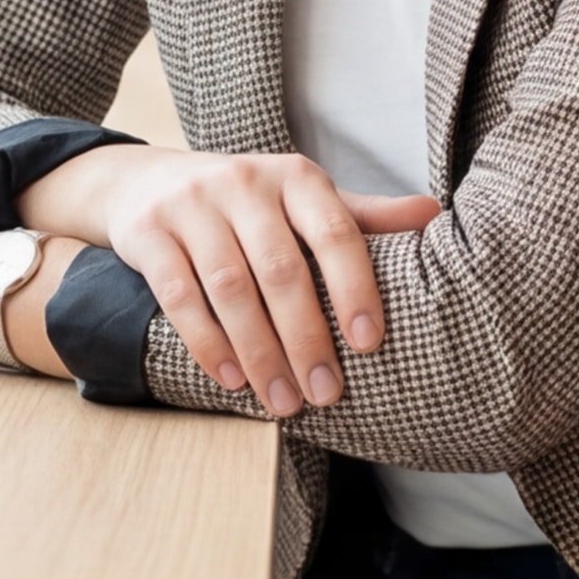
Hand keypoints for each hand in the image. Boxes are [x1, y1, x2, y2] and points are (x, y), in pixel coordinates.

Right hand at [18, 146, 440, 413]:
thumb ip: (361, 216)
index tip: (369, 344)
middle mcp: (243, 183)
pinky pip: (180, 296)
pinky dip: (207, 343)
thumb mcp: (301, 199)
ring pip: (230, 288)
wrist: (146, 182)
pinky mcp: (149, 233)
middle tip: (324, 394)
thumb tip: (432, 215)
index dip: (355, 288)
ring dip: (259, 352)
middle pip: (281, 270)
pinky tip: (230, 378)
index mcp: (294, 177)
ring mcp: (192, 206)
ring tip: (280, 400)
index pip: (335, 231)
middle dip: (305, 338)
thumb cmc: (245, 203)